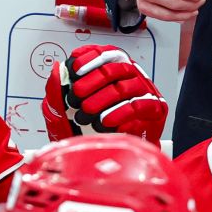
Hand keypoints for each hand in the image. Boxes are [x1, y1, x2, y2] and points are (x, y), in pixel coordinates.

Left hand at [43, 44, 167, 141]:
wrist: (118, 157)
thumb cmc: (92, 131)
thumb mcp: (66, 113)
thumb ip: (58, 92)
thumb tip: (56, 71)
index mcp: (115, 72)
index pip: (107, 54)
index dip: (91, 57)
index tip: (76, 69)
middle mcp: (132, 78)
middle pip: (116, 68)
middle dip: (93, 80)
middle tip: (76, 95)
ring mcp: (145, 93)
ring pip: (127, 88)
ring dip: (104, 100)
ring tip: (89, 114)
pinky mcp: (155, 111)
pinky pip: (140, 107)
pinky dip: (121, 115)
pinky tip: (108, 122)